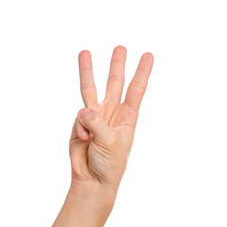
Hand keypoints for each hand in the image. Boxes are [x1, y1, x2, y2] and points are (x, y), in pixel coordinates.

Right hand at [69, 46, 153, 190]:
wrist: (92, 180)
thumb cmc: (109, 164)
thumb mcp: (109, 142)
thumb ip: (96, 122)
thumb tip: (82, 108)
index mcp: (128, 117)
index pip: (137, 89)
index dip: (142, 72)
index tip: (148, 55)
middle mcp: (112, 113)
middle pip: (115, 83)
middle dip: (117, 65)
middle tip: (121, 47)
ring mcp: (95, 116)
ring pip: (91, 88)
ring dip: (88, 70)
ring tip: (84, 52)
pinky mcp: (79, 122)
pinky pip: (78, 116)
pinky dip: (80, 127)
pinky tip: (84, 140)